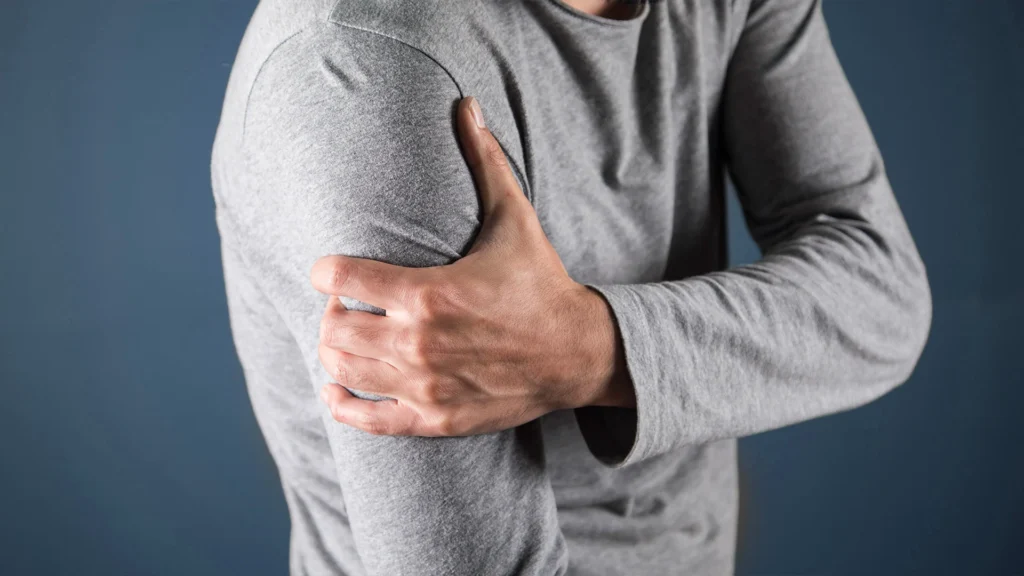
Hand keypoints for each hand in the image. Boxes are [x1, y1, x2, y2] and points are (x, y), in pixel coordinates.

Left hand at [311, 96, 634, 436]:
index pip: (341, 280)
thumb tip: (466, 104)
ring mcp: (425, 385)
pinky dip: (343, 404)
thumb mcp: (514, 219)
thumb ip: (483, 162)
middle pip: (333, 329)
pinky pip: (368, 419)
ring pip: (343, 370)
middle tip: (345, 305)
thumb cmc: (540, 282)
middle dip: (330, 313)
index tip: (332, 270)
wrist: (577, 352)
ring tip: (348, 336)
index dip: (326, 272)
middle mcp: (419, 342)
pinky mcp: (434, 417)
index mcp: (429, 292)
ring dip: (335, 351)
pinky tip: (337, 389)